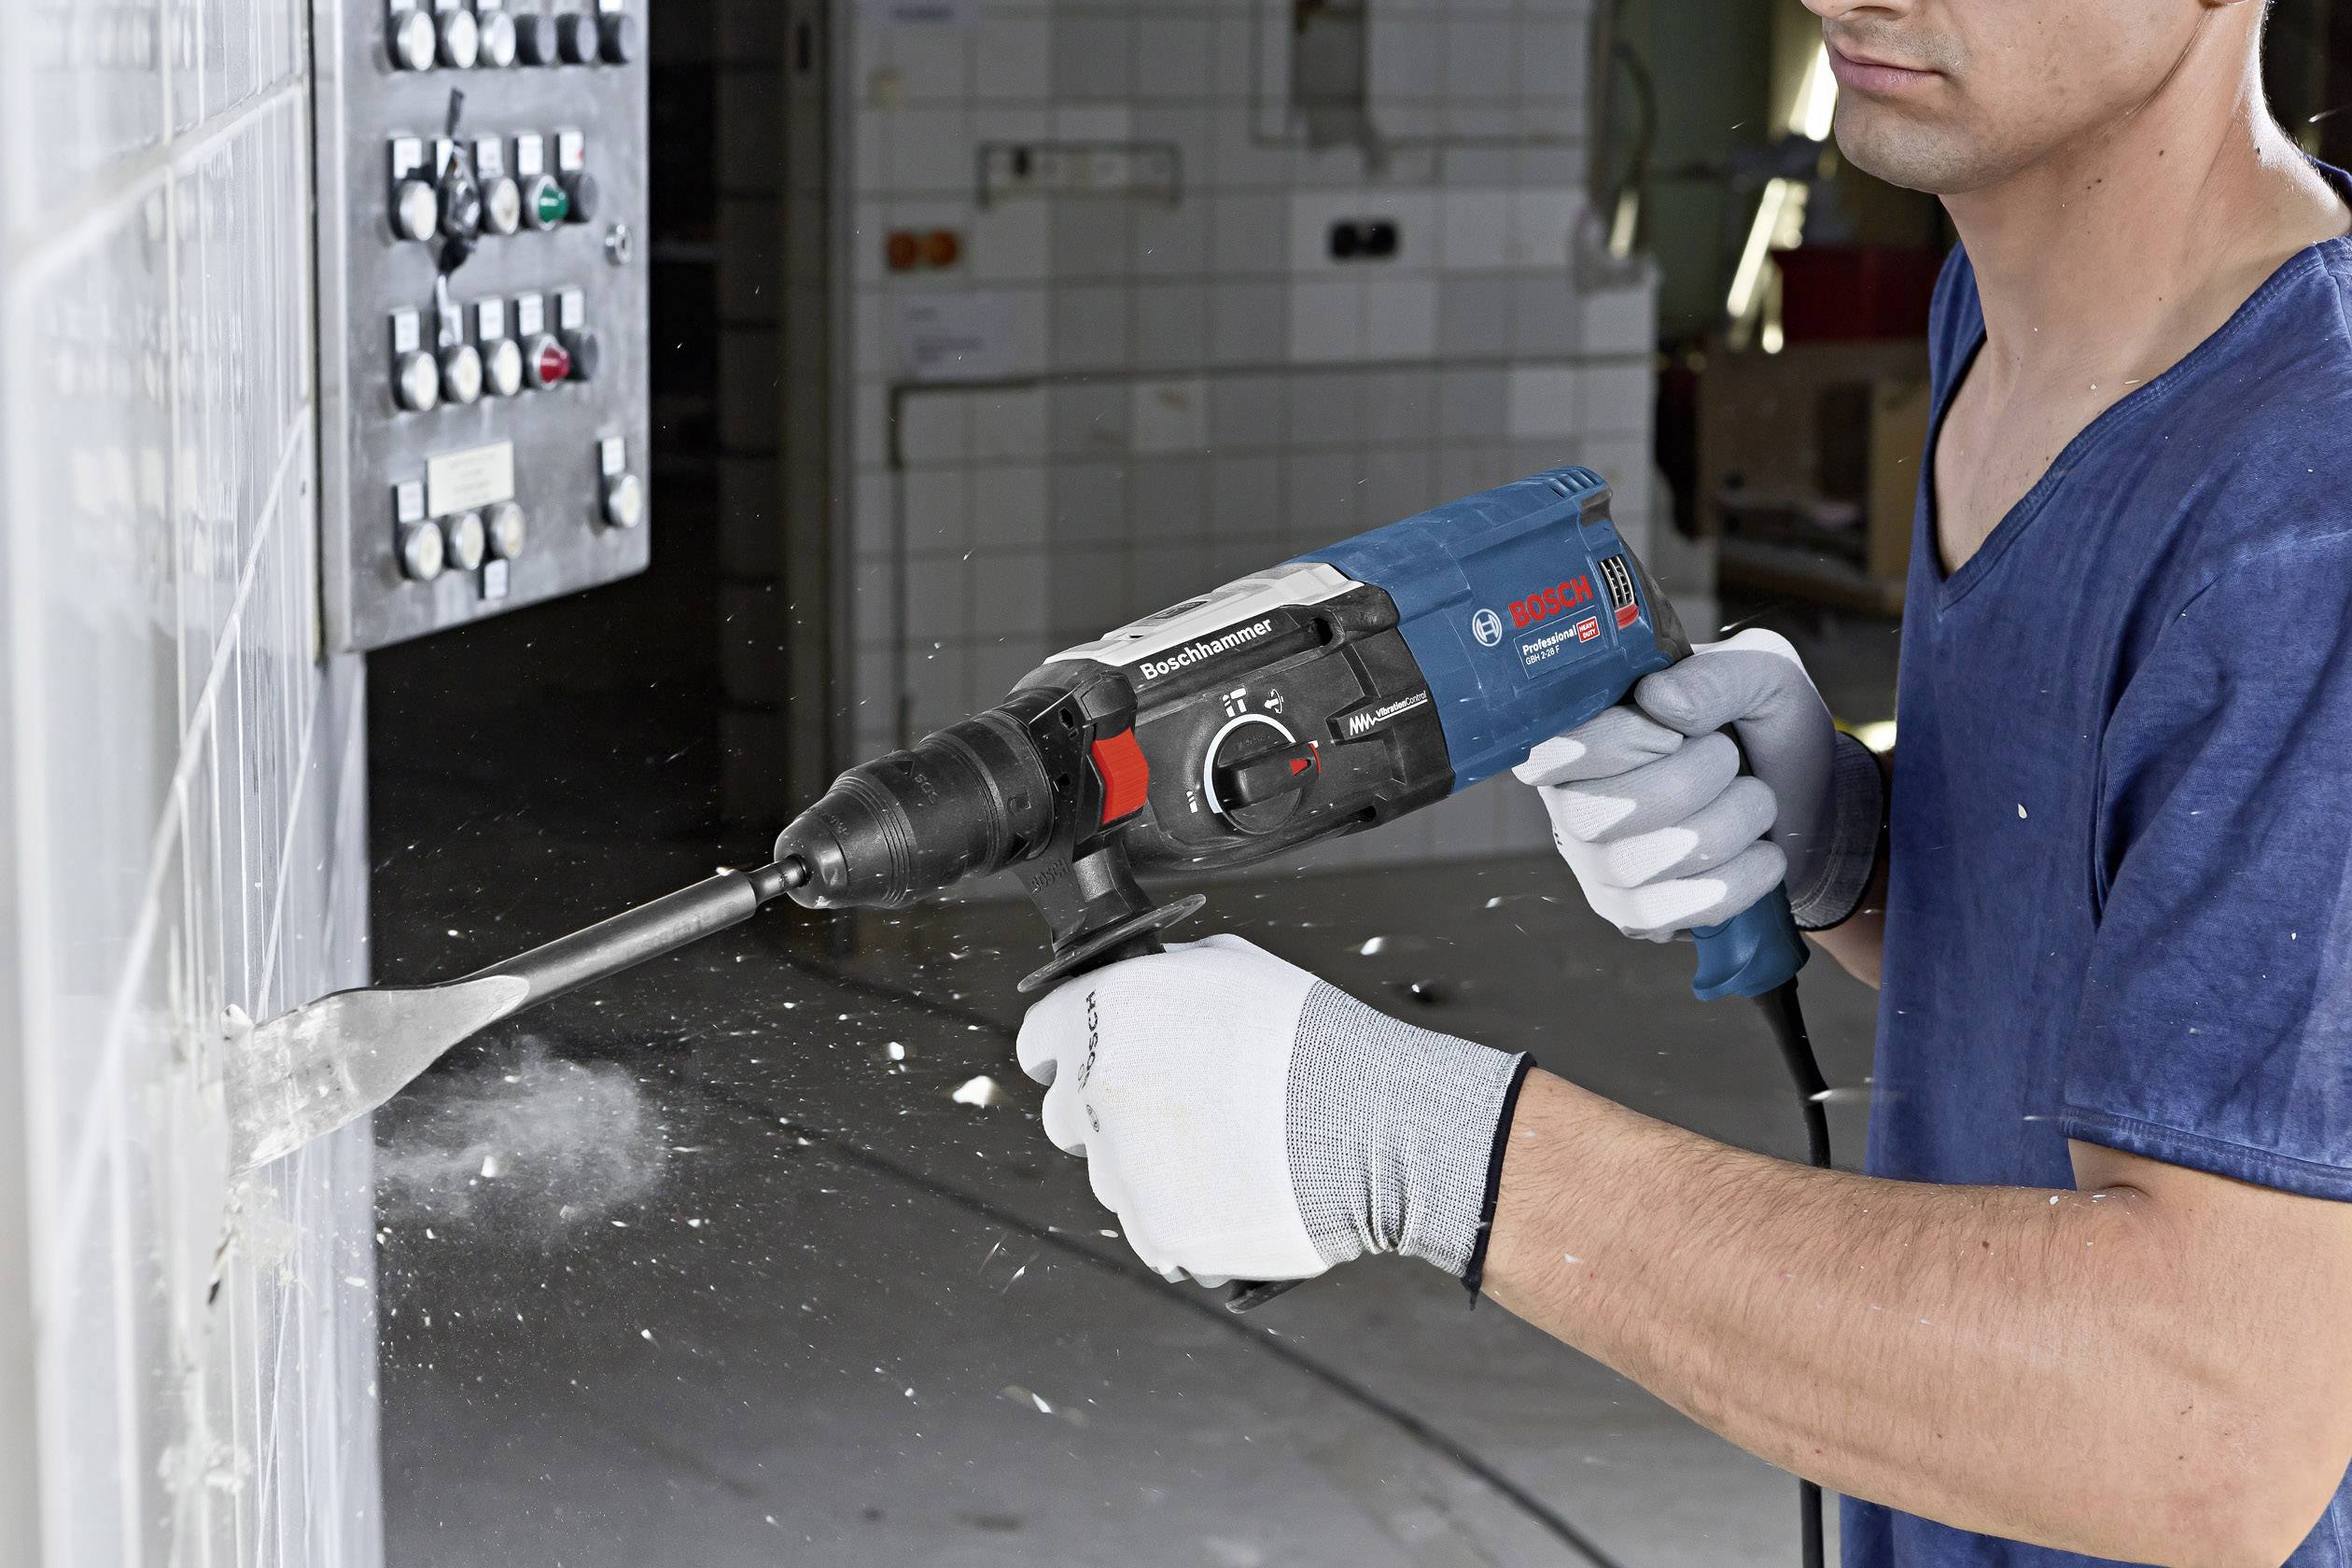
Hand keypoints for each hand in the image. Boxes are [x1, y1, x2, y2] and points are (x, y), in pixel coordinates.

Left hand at [1014, 935, 1527, 1288]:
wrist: (1377, 1125)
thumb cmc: (1313, 1042)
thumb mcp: (1231, 968)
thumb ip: (1161, 978)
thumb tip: (1139, 985)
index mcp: (1107, 1015)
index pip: (1039, 1039)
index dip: (1062, 1049)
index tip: (1077, 1062)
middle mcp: (1098, 1090)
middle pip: (1068, 1113)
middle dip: (1108, 1111)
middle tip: (1175, 1108)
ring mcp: (1124, 1169)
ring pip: (1112, 1176)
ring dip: (1149, 1166)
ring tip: (1227, 1148)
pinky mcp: (1159, 1232)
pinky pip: (1154, 1227)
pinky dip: (1185, 1216)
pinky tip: (1236, 1187)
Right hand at [1513, 628, 1882, 937]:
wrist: (1807, 800)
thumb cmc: (1765, 728)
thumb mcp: (1761, 674)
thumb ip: (1715, 675)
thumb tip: (1658, 700)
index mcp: (1584, 729)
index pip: (1547, 750)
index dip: (1610, 744)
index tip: (1672, 733)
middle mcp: (1570, 797)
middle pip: (1592, 814)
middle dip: (1688, 784)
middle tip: (1731, 759)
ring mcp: (1594, 861)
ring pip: (1633, 866)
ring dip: (1725, 829)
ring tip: (1757, 802)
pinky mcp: (1628, 911)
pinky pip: (1658, 914)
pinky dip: (1729, 884)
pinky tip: (1763, 856)